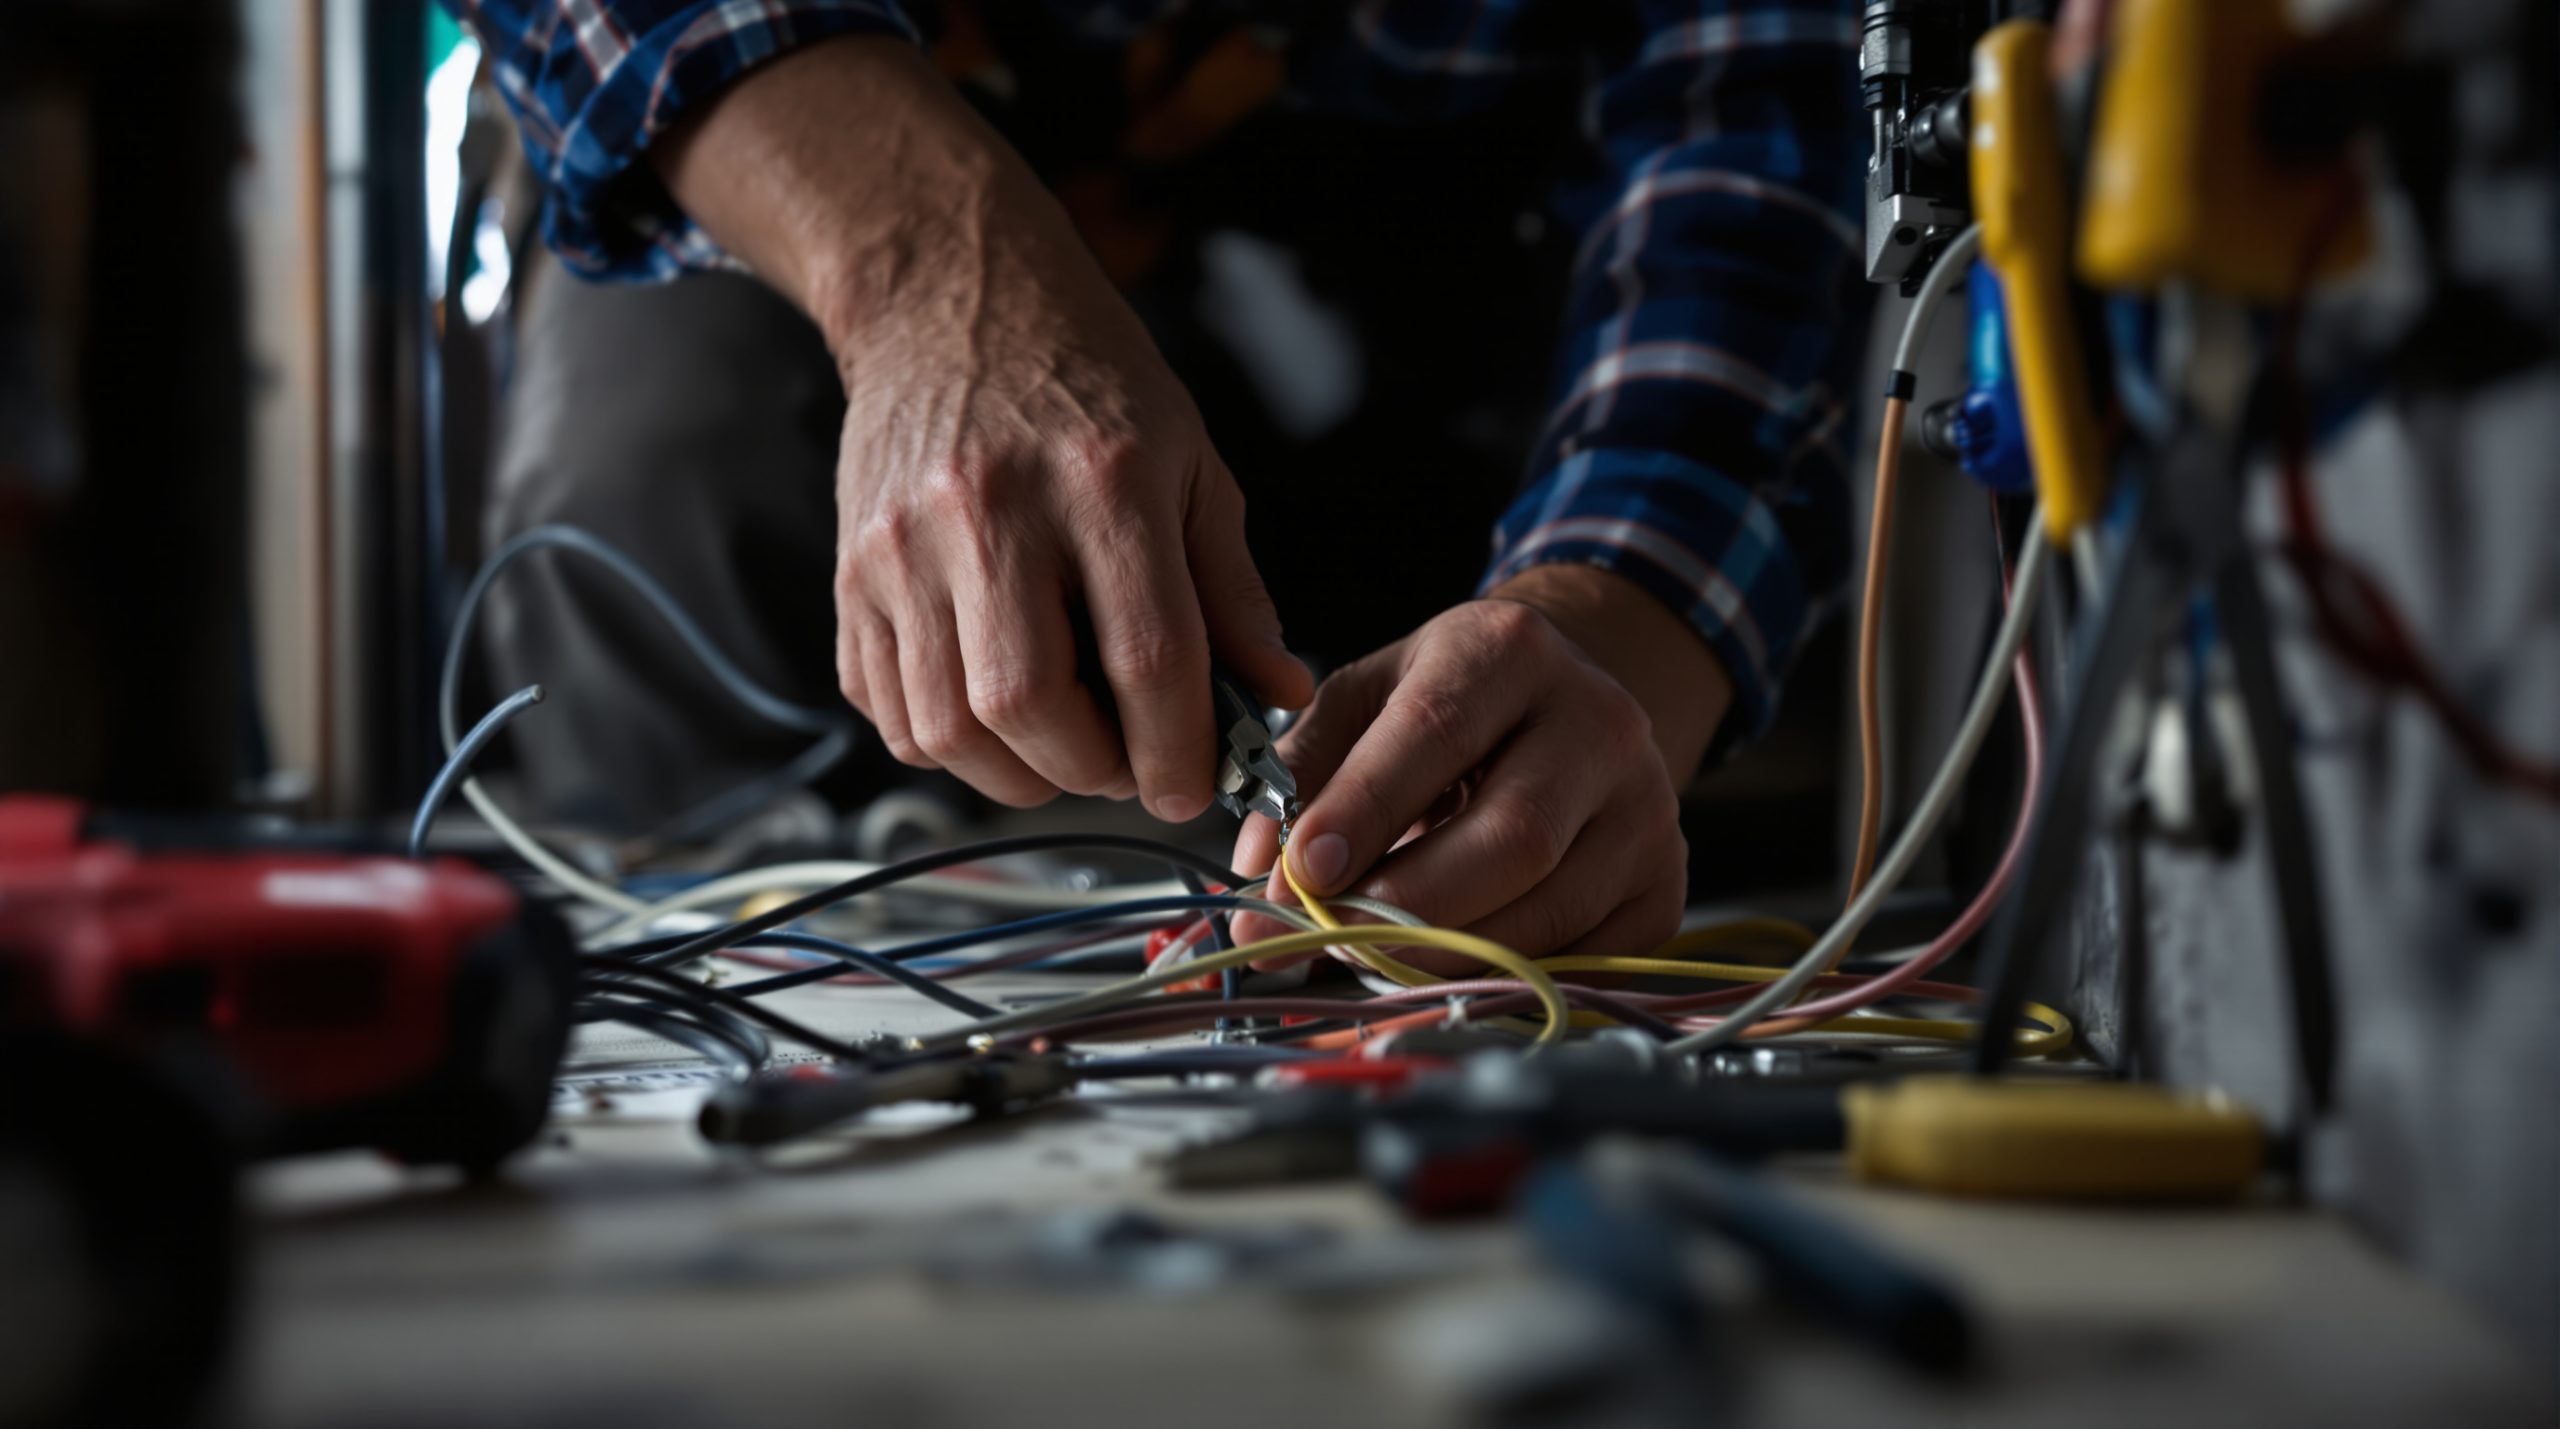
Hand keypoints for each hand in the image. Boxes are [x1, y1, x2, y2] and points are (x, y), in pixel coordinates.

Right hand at [657, 37, 1308, 816]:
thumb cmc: (1088, 384)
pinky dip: (950, 743)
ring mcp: (903, 544)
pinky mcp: (849, 573)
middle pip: (1031, 707)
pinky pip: (890, 710)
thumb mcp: (1192, 464)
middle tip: (1128, 761)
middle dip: (1094, 771)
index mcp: (1103, 479)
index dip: (1179, 750)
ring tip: (1066, 743)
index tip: (1194, 785)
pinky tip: (996, 710)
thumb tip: (1278, 697)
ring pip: (949, 728)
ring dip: (1020, 772)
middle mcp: (991, 511)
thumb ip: (1233, 592)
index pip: (1148, 658)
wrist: (949, 299)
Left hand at [1231, 566, 1730, 964]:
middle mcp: (1598, 721)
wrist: (1569, 709)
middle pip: (1513, 839)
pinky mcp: (1663, 885)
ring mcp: (1646, 808)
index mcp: (1509, 651)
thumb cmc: (1452, 707)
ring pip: (1548, 912)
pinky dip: (1504, 978)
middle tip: (1325, 941)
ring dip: (1445, 956)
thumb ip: (1304, 768)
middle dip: (1408, 907)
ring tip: (1370, 958)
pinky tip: (1450, 967)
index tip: (1298, 874)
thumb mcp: (1369, 697)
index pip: (1434, 735)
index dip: (1363, 812)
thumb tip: (1258, 864)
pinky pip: (1583, 960)